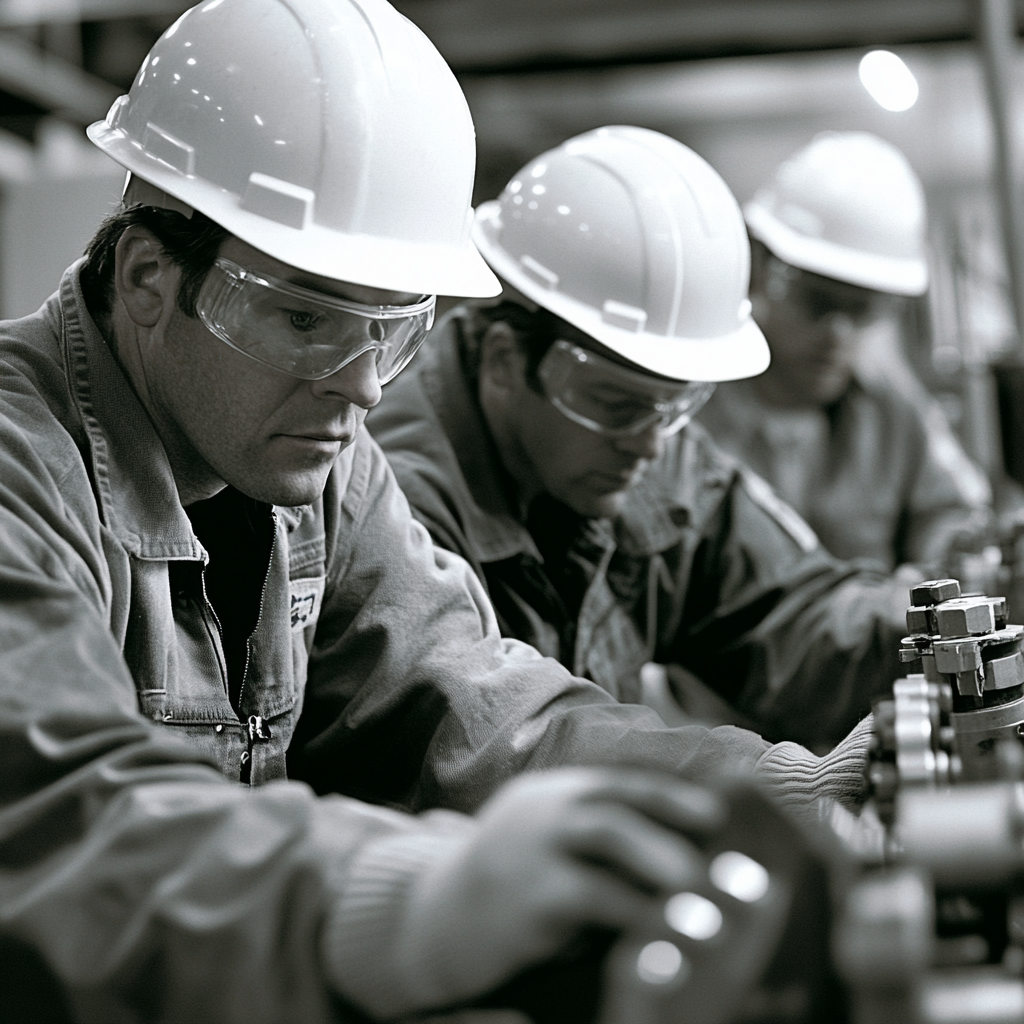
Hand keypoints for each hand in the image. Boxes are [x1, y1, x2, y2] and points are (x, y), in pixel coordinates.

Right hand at [397, 768, 723, 1007]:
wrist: (433, 921)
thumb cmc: (507, 888)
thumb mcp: (543, 846)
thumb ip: (588, 841)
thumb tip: (671, 851)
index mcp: (549, 796)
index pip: (616, 783)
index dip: (668, 794)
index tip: (716, 812)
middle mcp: (542, 812)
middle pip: (612, 800)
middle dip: (669, 817)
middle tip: (716, 840)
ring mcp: (532, 849)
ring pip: (605, 835)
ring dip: (658, 856)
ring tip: (696, 885)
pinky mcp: (528, 897)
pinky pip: (590, 896)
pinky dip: (631, 909)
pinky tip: (657, 926)